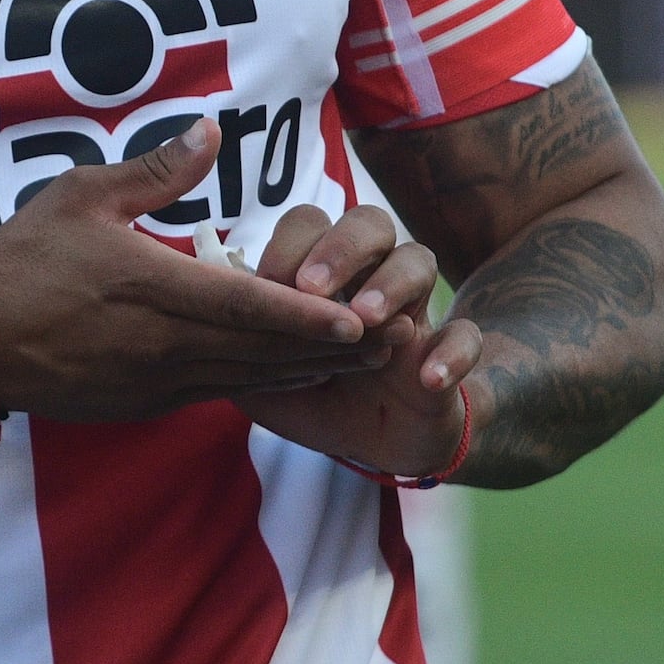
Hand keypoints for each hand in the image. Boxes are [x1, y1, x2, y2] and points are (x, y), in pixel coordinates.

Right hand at [0, 126, 397, 424]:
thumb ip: (156, 170)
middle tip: (389, 342)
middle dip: (328, 349)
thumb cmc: (27, 259)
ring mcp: (156, 380)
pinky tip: (294, 376)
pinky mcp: (147, 402)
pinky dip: (263, 386)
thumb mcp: (83, 195)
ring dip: (305, 371)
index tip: (359, 319)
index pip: (248, 307)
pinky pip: (218, 393)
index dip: (308, 316)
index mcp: (154, 287)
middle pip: (262, 351)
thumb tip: (212, 129)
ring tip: (360, 362)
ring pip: (247, 379)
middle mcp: (164, 343)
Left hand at [237, 200, 486, 481]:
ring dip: (391, 284)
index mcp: (324, 272)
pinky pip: (467, 337)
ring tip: (364, 320)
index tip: (265, 284)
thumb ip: (236, 342)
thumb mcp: (263, 374)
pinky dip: (453, 353)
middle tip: (311, 289)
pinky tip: (428, 377)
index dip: (291, 244)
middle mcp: (370, 277)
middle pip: (371, 222)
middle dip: (340, 247)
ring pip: (420, 261)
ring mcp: (415, 312)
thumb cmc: (315, 392)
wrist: (380, 441)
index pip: (312, 223)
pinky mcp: (449, 354)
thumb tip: (195, 310)